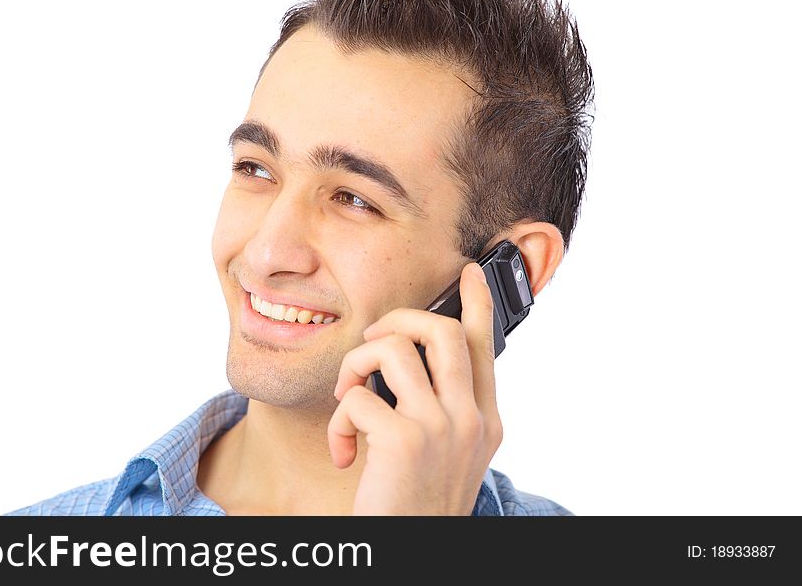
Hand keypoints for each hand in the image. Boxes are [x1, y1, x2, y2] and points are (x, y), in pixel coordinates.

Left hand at [327, 262, 503, 514]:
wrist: (414, 552)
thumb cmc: (421, 504)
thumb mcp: (451, 455)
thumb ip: (446, 411)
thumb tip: (416, 367)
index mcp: (485, 420)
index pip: (483, 346)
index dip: (477, 303)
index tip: (470, 271)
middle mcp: (470, 419)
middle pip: (440, 330)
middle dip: (395, 320)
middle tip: (371, 341)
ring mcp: (440, 428)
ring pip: (393, 349)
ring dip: (355, 365)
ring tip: (348, 398)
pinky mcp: (403, 441)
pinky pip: (356, 397)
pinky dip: (338, 421)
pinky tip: (345, 451)